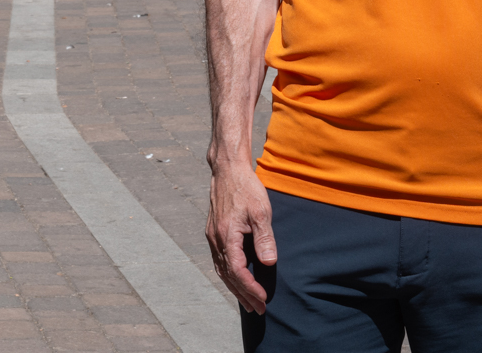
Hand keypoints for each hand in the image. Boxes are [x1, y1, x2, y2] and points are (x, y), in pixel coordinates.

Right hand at [205, 164, 274, 313]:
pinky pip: (219, 260)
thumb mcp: (261, 212)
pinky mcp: (213, 232)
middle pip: (227, 275)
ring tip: (247, 302)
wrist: (227, 170)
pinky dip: (228, 274)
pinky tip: (236, 279)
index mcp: (226, 235)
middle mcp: (216, 239)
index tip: (263, 298)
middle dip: (243, 294)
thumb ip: (264, 238)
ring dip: (234, 288)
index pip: (237, 271)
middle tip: (258, 310)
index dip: (250, 288)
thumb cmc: (246, 188)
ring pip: (221, 269)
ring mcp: (212, 236)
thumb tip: (269, 262)